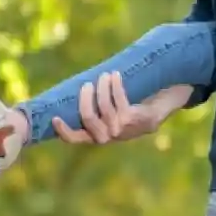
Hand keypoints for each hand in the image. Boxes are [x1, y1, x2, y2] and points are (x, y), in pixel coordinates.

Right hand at [51, 71, 184, 145]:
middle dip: (85, 98)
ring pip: (103, 106)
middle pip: (87, 118)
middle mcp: (108, 137)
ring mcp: (122, 129)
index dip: (63, 131)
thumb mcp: (111, 112)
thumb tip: (73, 88)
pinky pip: (118, 99)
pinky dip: (115, 85)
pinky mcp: (134, 119)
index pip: (74, 139)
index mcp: (97, 136)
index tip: (54, 117)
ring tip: (105, 75)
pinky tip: (115, 75)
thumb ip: (94, 107)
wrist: (160, 108)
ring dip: (102, 87)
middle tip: (87, 84)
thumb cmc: (131, 108)